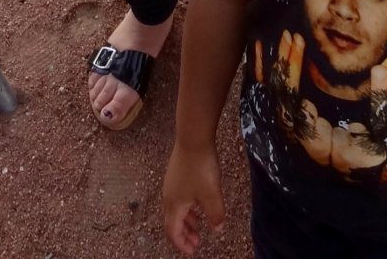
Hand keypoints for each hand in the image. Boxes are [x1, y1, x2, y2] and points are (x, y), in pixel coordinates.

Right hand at [163, 142, 224, 256]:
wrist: (193, 138)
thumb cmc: (201, 168)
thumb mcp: (211, 194)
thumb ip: (215, 215)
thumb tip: (217, 230)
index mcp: (175, 205)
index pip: (173, 231)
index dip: (182, 244)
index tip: (192, 251)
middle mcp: (169, 196)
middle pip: (173, 221)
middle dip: (184, 234)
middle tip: (196, 243)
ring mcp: (171, 183)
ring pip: (176, 208)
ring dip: (187, 220)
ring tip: (199, 225)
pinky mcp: (176, 172)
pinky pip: (179, 197)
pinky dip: (187, 207)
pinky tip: (198, 201)